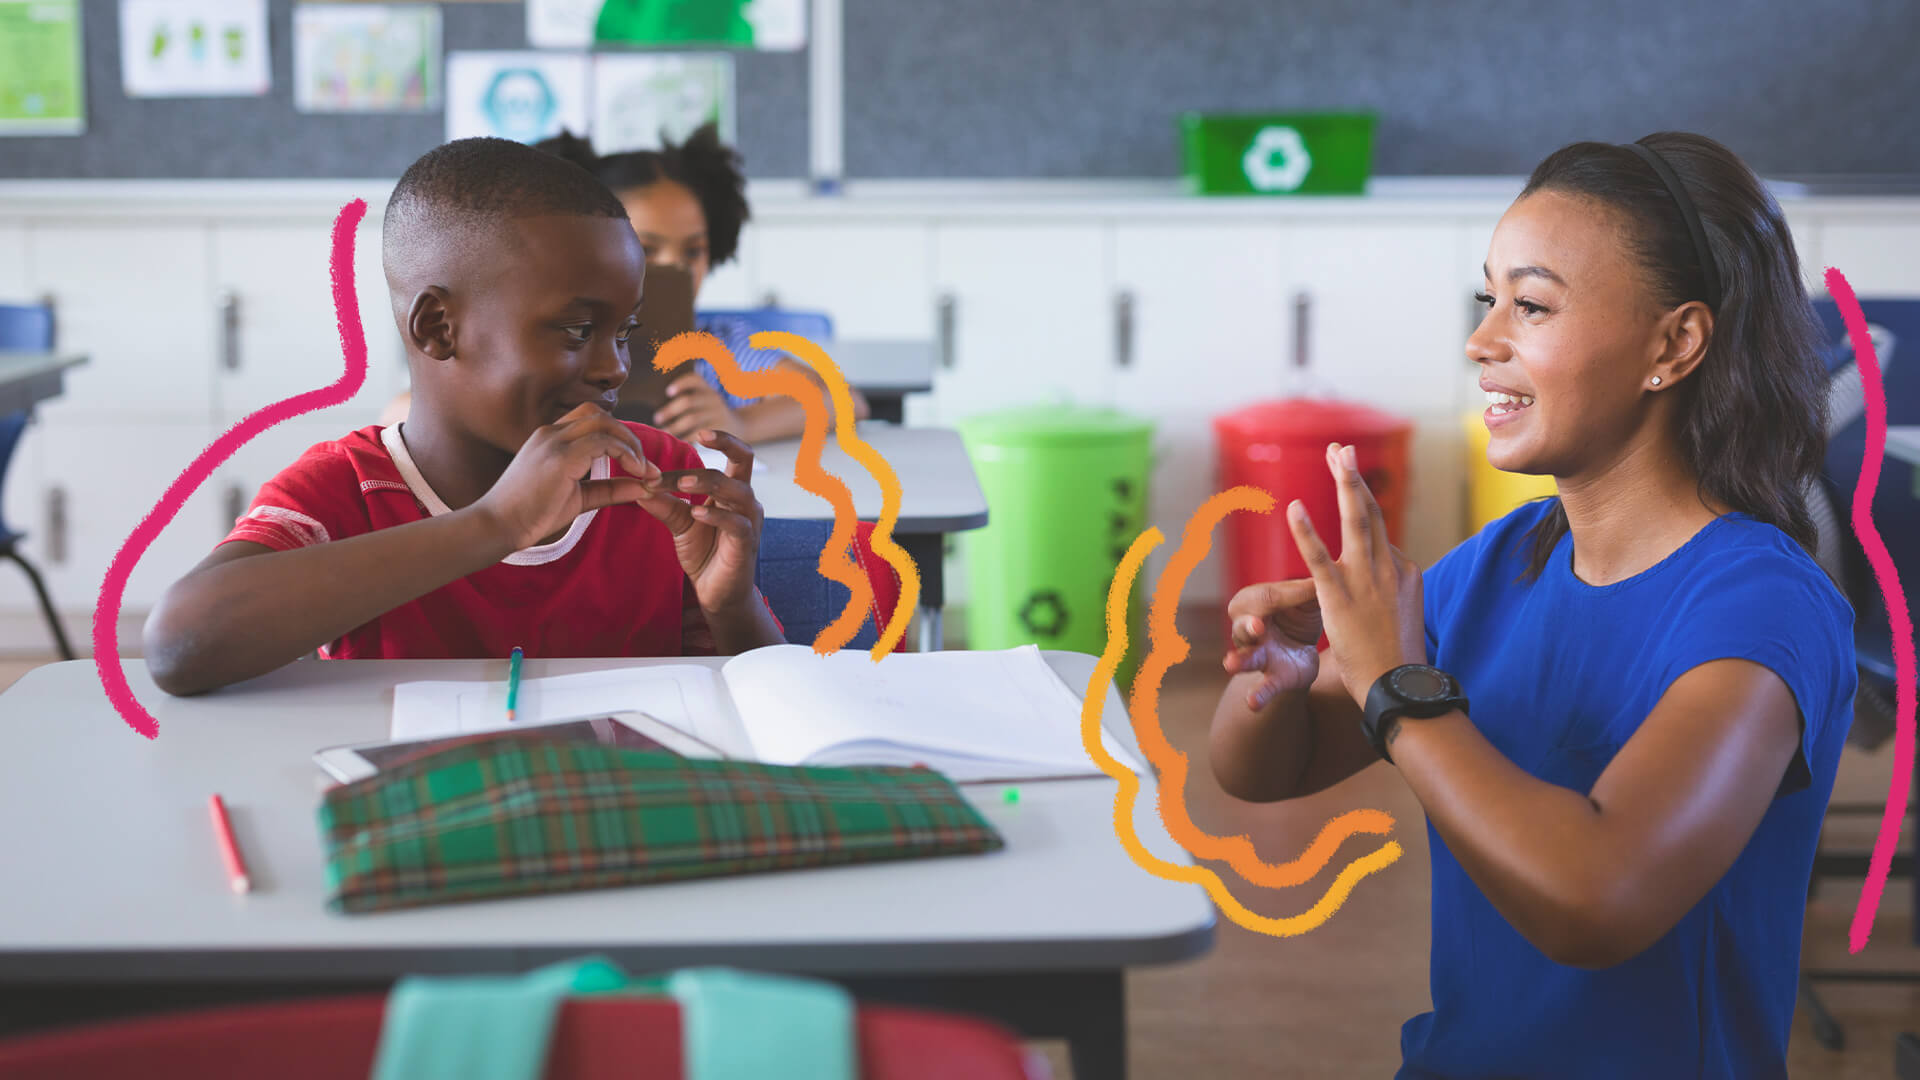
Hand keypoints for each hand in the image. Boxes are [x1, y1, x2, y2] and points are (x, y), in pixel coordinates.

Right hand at [475, 403, 660, 551]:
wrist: (498, 525)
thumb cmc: (532, 514)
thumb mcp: (578, 498)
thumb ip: (609, 489)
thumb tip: (642, 487)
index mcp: (550, 438)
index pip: (591, 421)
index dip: (620, 437)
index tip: (641, 465)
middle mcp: (551, 433)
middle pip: (600, 415)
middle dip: (629, 436)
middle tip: (646, 466)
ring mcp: (553, 441)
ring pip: (603, 423)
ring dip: (630, 443)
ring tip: (643, 470)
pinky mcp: (559, 456)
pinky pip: (602, 442)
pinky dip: (625, 454)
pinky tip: (636, 474)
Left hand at [634, 430, 762, 613]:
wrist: (716, 593)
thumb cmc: (704, 553)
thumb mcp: (680, 523)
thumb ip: (664, 503)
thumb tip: (639, 483)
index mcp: (733, 490)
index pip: (736, 454)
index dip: (720, 439)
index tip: (694, 432)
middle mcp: (746, 500)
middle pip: (745, 460)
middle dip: (725, 444)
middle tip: (698, 436)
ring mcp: (750, 521)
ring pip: (738, 490)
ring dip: (708, 482)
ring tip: (681, 482)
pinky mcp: (747, 543)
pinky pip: (737, 523)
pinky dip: (716, 515)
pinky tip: (696, 512)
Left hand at [655, 373, 739, 439]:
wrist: (741, 427)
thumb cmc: (713, 414)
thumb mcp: (707, 401)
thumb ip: (690, 400)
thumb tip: (660, 410)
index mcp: (708, 389)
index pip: (695, 380)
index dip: (681, 384)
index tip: (668, 392)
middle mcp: (714, 399)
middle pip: (689, 401)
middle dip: (670, 410)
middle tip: (657, 418)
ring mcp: (719, 415)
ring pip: (692, 419)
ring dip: (675, 426)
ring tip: (664, 433)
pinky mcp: (722, 430)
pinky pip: (699, 435)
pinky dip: (686, 438)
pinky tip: (678, 442)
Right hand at [1222, 578, 1323, 711]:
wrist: (1304, 649)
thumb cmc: (1299, 614)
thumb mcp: (1308, 599)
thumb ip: (1311, 589)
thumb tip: (1326, 572)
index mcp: (1254, 601)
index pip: (1266, 596)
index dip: (1287, 595)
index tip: (1311, 589)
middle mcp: (1248, 627)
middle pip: (1245, 624)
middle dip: (1249, 625)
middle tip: (1257, 627)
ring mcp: (1257, 654)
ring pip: (1246, 656)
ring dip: (1240, 660)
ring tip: (1230, 664)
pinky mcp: (1271, 677)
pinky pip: (1262, 687)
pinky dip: (1257, 695)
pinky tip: (1252, 704)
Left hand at [1286, 442, 1426, 706]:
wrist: (1400, 687)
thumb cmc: (1397, 660)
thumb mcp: (1403, 616)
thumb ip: (1393, 592)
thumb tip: (1389, 583)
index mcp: (1405, 571)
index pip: (1380, 534)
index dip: (1363, 503)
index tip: (1348, 478)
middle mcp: (1391, 568)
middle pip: (1372, 513)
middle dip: (1354, 478)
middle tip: (1342, 449)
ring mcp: (1367, 580)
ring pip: (1356, 521)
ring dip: (1344, 484)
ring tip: (1335, 454)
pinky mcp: (1340, 597)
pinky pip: (1319, 558)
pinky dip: (1305, 531)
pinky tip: (1292, 508)